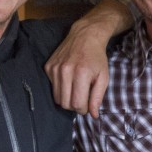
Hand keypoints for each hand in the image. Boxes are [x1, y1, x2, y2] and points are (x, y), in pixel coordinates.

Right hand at [45, 0, 129, 116]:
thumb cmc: (97, 58)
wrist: (84, 36)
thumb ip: (97, 97)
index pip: (77, 104)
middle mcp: (65, 71)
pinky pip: (52, 87)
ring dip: (66, 99)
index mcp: (81, 74)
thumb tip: (93, 115)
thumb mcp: (104, 77)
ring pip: (56, 98)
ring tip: (75, 90)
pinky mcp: (48, 67)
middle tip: (82, 99)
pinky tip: (68, 80)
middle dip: (74, 106)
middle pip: (65, 104)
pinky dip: (60, 89)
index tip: (88, 105)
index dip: (83, 109)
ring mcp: (54, 68)